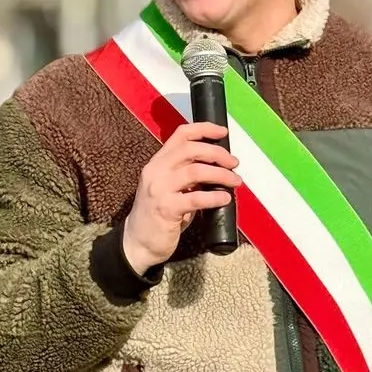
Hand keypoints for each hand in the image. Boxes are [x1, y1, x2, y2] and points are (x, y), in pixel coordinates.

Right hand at [123, 122, 240, 274]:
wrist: (137, 242)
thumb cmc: (158, 214)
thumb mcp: (170, 187)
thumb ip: (187, 174)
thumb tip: (218, 167)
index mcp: (158, 162)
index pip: (180, 134)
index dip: (204, 129)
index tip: (223, 132)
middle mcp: (156, 171)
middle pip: (191, 149)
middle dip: (217, 153)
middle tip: (234, 163)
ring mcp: (159, 189)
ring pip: (196, 171)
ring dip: (221, 174)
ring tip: (235, 181)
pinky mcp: (166, 209)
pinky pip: (196, 198)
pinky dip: (215, 197)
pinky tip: (225, 199)